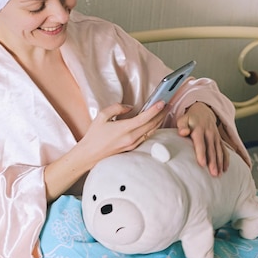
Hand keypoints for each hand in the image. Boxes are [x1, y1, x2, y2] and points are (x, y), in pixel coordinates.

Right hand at [44, 100, 167, 201]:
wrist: (89, 154)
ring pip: (150, 131)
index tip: (162, 102)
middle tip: (168, 105)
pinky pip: (146, 137)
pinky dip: (152, 128)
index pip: (144, 118)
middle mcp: (131, 138)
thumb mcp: (102, 116)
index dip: (155, 110)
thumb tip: (129, 107)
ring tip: (164, 112)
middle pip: (151, 125)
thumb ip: (117, 108)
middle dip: (161, 114)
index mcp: (124, 129)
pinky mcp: (132, 148)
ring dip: (158, 121)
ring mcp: (132, 144)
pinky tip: (154, 123)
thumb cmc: (94, 136)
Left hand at [177, 102, 227, 175]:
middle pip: (211, 150)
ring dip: (219, 163)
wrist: (202, 111)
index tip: (202, 164)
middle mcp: (209, 133)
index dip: (201, 153)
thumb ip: (182, 126)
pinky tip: (225, 169)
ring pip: (219, 151)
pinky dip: (226, 159)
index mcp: (199, 129)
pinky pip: (224, 150)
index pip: (200, 143)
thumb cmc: (189, 119)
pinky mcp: (219, 139)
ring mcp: (216, 137)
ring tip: (218, 174)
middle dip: (213, 162)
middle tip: (213, 173)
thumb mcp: (183, 120)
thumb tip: (183, 132)